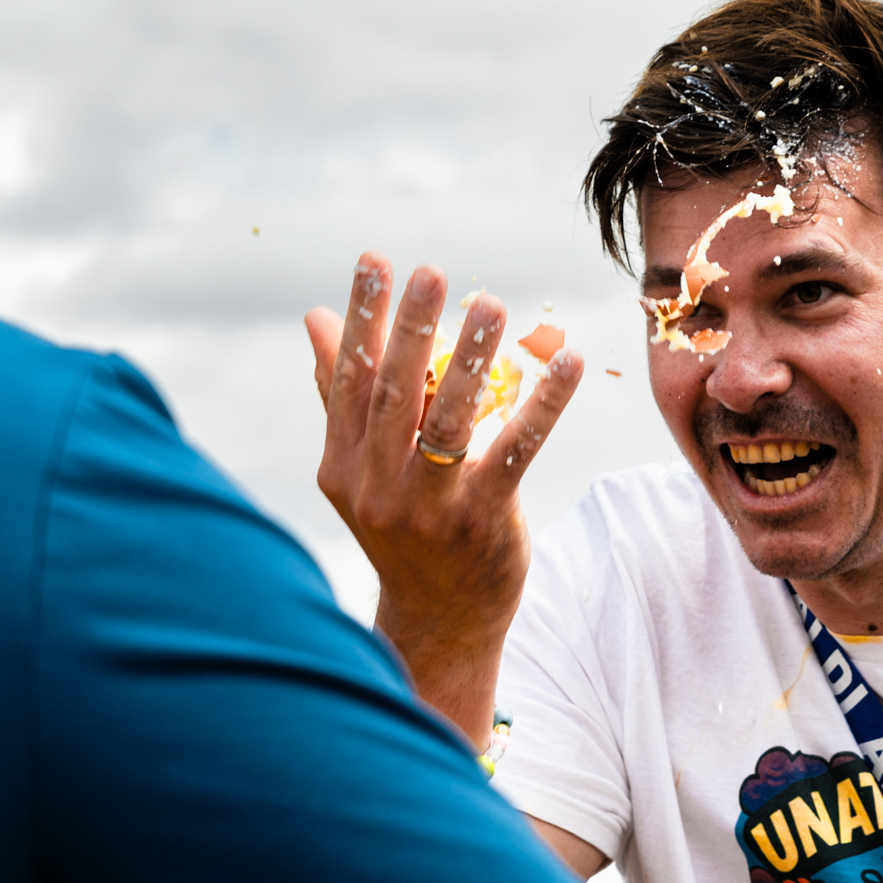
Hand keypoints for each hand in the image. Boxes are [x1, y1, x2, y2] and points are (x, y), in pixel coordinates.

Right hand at [305, 254, 581, 745]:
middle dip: (412, 328)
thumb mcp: (361, 470)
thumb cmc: (403, 529)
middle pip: (394, 394)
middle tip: (431, 271)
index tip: (374, 261)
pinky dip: (543, 404)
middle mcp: (376, 487)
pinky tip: (568, 362)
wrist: (439, 621)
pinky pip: (515, 451)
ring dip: (472, 358)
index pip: (349, 380)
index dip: (361, 319)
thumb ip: (340, 395)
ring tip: (492, 304)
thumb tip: (314, 318)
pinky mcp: (481, 522)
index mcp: (341, 467)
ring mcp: (427, 508)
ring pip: (448, 420)